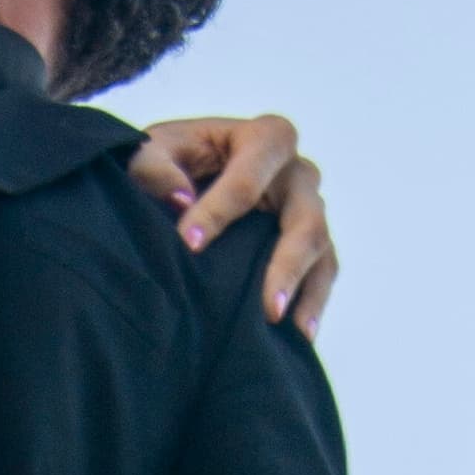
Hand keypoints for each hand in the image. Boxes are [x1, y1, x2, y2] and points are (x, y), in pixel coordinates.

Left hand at [127, 113, 335, 334]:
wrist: (183, 174)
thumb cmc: (170, 159)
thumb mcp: (151, 152)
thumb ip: (154, 167)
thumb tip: (181, 198)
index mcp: (263, 138)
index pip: (249, 177)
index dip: (219, 210)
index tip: (189, 243)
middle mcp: (296, 172)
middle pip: (305, 216)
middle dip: (285, 262)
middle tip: (266, 306)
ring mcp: (308, 208)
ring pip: (320, 247)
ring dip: (304, 288)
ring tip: (283, 324)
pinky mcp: (309, 242)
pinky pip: (322, 271)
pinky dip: (312, 301)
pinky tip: (299, 335)